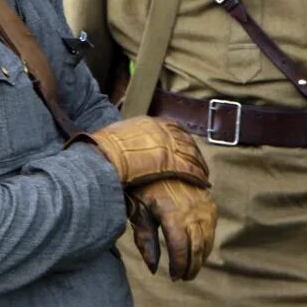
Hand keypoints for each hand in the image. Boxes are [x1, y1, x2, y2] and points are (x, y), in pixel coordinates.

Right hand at [73, 116, 209, 187]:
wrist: (103, 157)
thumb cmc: (104, 150)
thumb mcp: (117, 137)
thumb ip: (128, 139)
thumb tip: (126, 145)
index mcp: (149, 123)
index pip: (173, 128)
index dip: (182, 139)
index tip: (186, 147)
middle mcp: (162, 131)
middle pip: (185, 140)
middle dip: (193, 152)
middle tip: (200, 162)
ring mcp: (167, 145)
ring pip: (191, 154)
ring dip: (199, 164)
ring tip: (204, 175)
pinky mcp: (171, 162)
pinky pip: (190, 168)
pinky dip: (197, 175)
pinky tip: (202, 182)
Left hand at [126, 179, 216, 280]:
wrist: (160, 158)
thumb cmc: (144, 186)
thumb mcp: (139, 212)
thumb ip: (146, 241)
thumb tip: (153, 269)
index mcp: (173, 214)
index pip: (180, 249)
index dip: (178, 266)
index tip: (173, 277)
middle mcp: (192, 211)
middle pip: (197, 248)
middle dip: (191, 267)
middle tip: (183, 278)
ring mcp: (204, 206)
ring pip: (207, 240)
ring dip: (201, 257)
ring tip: (191, 268)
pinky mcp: (209, 203)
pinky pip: (212, 228)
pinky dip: (207, 243)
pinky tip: (199, 250)